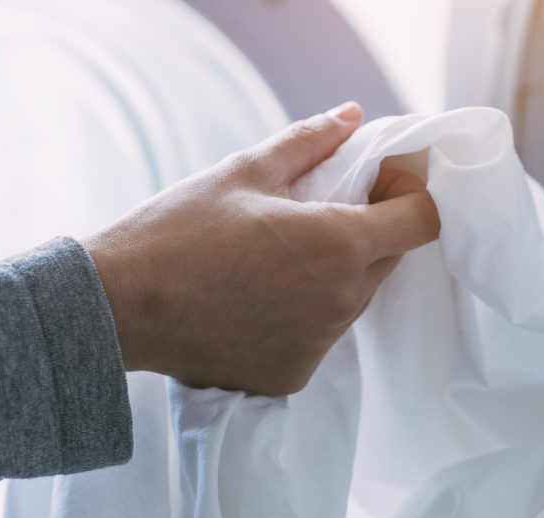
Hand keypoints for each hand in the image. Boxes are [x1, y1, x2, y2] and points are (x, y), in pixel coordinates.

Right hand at [82, 102, 438, 394]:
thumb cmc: (179, 230)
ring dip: (335, 275)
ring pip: (353, 299)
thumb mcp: (244, 171)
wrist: (120, 307)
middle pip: (389, 259)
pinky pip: (318, 338)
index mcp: (340, 244)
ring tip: (276, 259)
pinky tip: (256, 301)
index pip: (424, 220)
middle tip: (317, 214)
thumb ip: (310, 142)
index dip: (409, 194)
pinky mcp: (294, 375)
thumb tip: (353, 116)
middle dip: (370, 230)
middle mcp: (342, 301)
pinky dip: (301, 317)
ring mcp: (319, 345)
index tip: (379, 183)